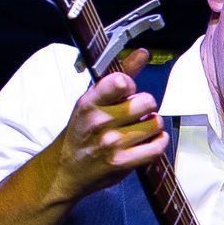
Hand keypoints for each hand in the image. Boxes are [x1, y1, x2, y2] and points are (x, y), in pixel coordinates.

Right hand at [47, 48, 169, 200]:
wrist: (65, 171)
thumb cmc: (80, 134)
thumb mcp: (91, 102)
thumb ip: (118, 77)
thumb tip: (143, 53)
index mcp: (89, 102)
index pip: (121, 81)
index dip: (130, 86)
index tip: (125, 93)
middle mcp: (100, 122)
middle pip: (146, 101)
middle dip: (145, 106)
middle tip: (136, 113)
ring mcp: (112, 143)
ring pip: (155, 123)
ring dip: (152, 124)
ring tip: (141, 128)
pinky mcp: (123, 163)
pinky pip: (156, 146)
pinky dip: (158, 141)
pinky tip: (150, 140)